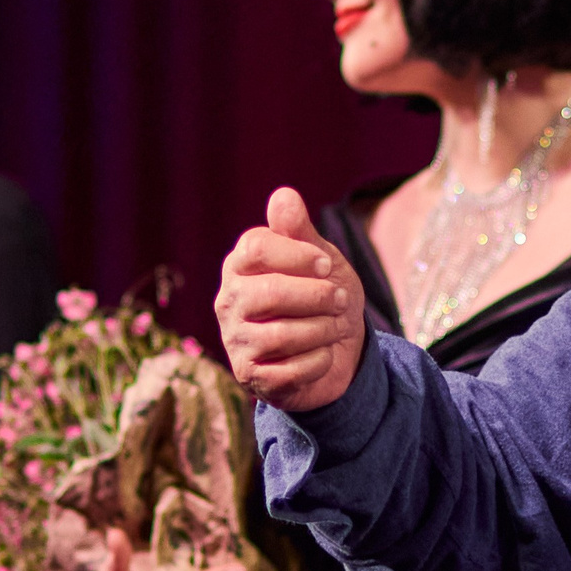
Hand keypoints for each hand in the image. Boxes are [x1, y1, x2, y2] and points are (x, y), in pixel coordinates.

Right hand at [216, 187, 364, 410]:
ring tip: (336, 327)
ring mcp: (235, 340)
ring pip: (280, 335)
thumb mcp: (321, 260)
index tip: (326, 264)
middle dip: (318, 297)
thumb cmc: (323, 297)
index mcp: (241, 265)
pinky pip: (288, 371)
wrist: (337, 350)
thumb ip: (300, 231)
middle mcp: (229, 301)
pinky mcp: (249, 375)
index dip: (297, 254)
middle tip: (341, 300)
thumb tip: (284, 195)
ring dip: (323, 330)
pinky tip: (324, 355)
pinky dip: (318, 362)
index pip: (256, 247)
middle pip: (270, 292)